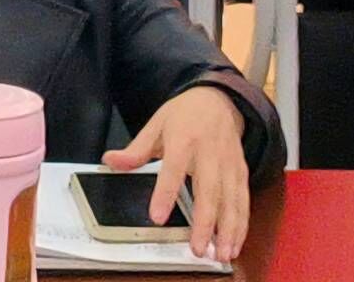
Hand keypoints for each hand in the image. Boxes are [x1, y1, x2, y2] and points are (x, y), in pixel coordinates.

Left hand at [102, 87, 248, 261]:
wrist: (219, 98)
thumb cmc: (184, 114)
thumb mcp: (156, 124)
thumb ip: (136, 149)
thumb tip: (110, 161)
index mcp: (184, 138)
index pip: (173, 169)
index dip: (165, 193)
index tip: (157, 217)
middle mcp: (209, 152)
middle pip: (208, 190)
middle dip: (204, 222)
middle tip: (196, 249)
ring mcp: (228, 163)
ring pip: (231, 199)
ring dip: (228, 229)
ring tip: (221, 254)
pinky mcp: (241, 171)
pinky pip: (243, 200)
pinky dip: (242, 224)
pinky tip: (235, 243)